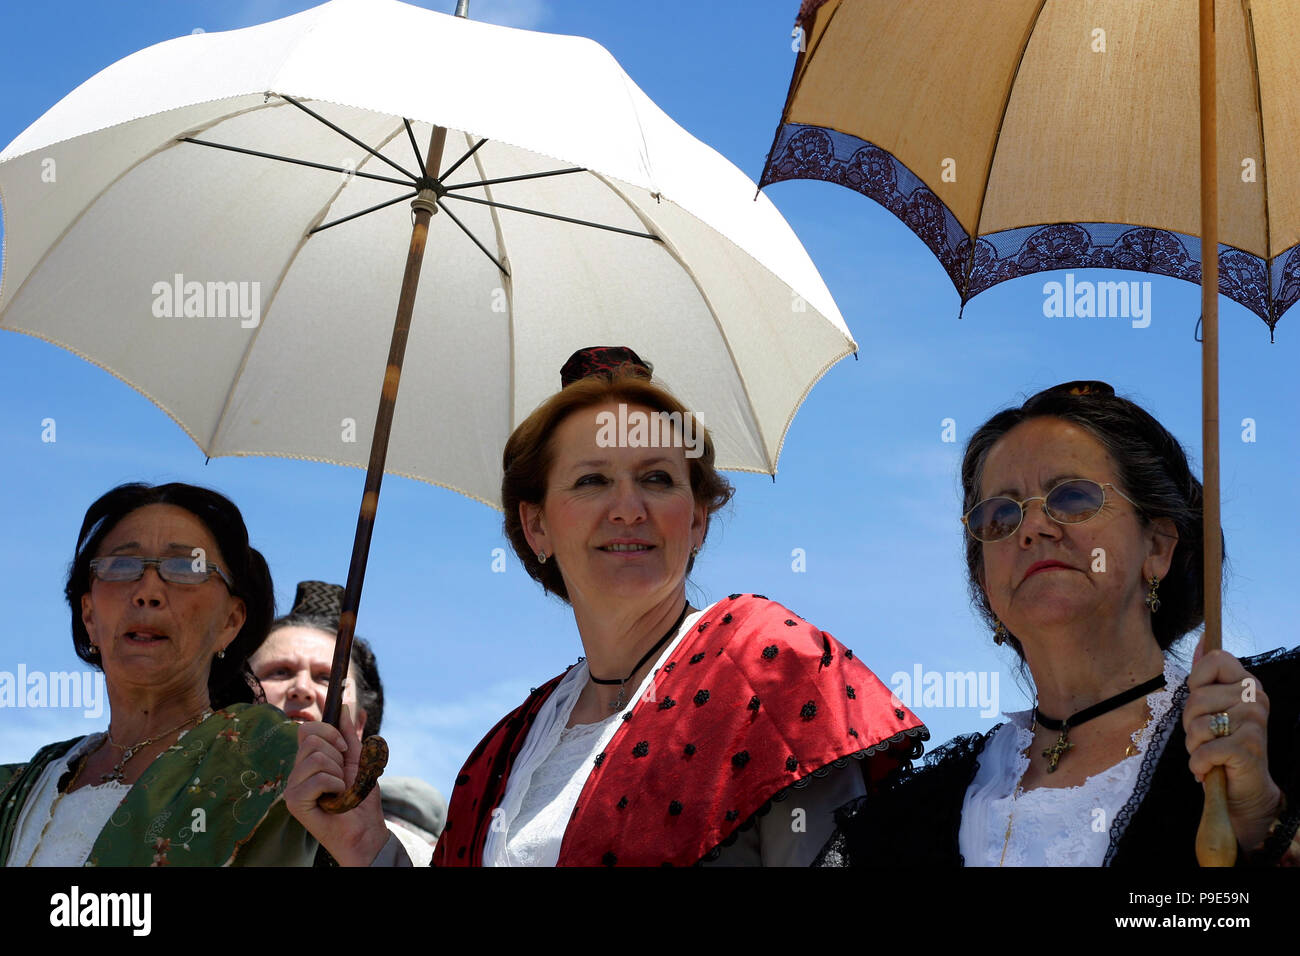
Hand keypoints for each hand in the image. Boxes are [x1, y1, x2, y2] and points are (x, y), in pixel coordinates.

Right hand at [284, 705, 389, 864]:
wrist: (365, 828)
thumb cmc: (360, 798)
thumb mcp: (358, 759)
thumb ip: (348, 734)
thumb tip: (343, 707)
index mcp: (308, 762)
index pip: (306, 730)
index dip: (329, 733)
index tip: (345, 749)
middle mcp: (297, 772)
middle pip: (311, 741)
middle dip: (337, 757)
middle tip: (342, 778)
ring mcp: (293, 787)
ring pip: (316, 758)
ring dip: (338, 774)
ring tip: (339, 791)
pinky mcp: (295, 802)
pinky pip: (318, 778)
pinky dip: (336, 787)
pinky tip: (335, 801)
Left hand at [1184, 639, 1282, 849]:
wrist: (1244, 789)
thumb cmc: (1222, 745)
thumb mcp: (1212, 706)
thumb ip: (1206, 675)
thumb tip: (1202, 639)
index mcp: (1247, 683)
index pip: (1215, 659)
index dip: (1197, 681)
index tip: (1204, 703)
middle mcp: (1256, 697)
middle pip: (1196, 697)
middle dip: (1189, 723)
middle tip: (1205, 738)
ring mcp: (1255, 721)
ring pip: (1197, 724)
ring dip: (1193, 745)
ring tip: (1208, 753)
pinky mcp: (1248, 747)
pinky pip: (1203, 750)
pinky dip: (1198, 764)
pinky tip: (1209, 770)